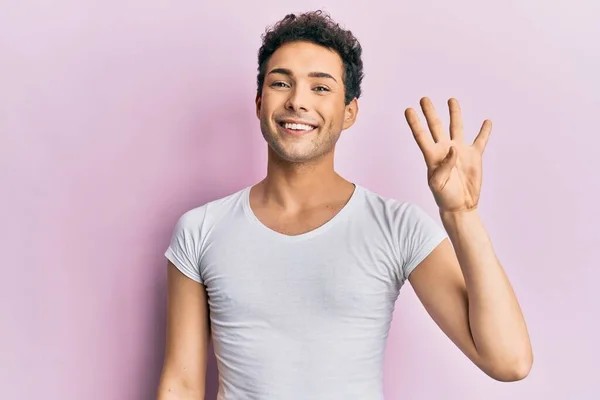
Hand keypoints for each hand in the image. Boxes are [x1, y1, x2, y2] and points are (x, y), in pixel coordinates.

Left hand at [404, 97, 491, 212]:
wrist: (460, 205)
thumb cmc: (444, 196)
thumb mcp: (437, 184)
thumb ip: (444, 166)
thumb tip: (453, 148)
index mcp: (432, 156)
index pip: (421, 135)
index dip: (414, 123)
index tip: (408, 110)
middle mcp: (444, 149)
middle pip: (436, 126)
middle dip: (430, 112)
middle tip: (424, 99)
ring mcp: (460, 151)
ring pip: (457, 127)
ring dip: (455, 114)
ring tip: (451, 100)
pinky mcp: (474, 156)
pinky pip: (480, 140)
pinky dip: (484, 131)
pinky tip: (487, 122)